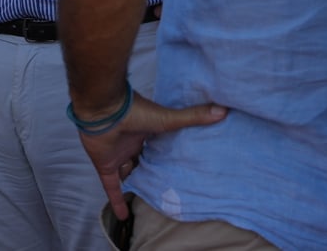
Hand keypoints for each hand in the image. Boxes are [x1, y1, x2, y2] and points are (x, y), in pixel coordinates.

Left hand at [76, 93, 226, 217]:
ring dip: (134, 184)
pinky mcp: (105, 165)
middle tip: (164, 185)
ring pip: (127, 173)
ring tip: (147, 200)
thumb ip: (193, 117)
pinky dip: (117, 200)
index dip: (166, 154)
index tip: (178, 164)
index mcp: (147, 130)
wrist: (103, 110)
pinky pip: (111, 186)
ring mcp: (118, 155)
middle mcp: (132, 142)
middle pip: (142, 159)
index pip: (158, 145)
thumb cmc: (136, 112)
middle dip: (150, 170)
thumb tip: (222, 110)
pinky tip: (124, 216)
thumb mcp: (168, 118)